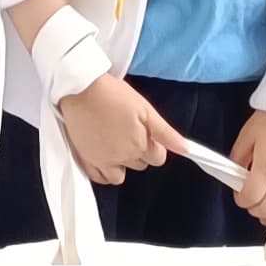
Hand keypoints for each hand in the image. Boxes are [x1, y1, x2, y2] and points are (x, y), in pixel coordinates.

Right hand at [55, 71, 179, 186]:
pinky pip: (99, 178)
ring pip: (120, 175)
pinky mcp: (85, 159)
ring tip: (114, 144)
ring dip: (121, 163)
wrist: (79, 88)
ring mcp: (102, 160)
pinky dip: (103, 172)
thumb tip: (185, 149)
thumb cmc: (112, 93)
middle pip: (140, 165)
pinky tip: (103, 157)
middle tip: (127, 131)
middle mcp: (123, 156)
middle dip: (138, 151)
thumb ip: (166, 133)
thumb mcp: (146, 109)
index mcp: (141, 144)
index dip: (154, 144)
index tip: (144, 133)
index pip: (158, 158)